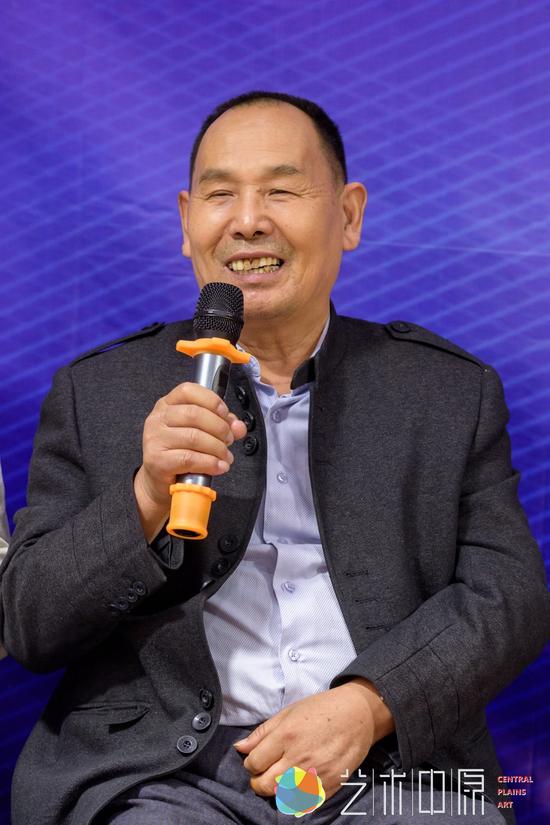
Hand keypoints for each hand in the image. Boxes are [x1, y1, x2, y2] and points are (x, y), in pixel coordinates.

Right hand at [134, 382, 246, 540]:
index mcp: (167, 404)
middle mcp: (157, 418)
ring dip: (217, 448)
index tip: (225, 415)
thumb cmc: (181, 452)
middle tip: (229, 440)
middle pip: (194, 414)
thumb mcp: (201, 432)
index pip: (188, 390)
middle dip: (219, 427)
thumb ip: (221, 424)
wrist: (160, 482)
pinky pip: (189, 458)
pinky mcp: (157, 460)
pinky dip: (210, 463)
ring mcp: (155, 439)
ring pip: (194, 437)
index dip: (212, 401)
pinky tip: (219, 466)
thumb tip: (238, 427)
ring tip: (226, 456)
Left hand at [233, 681, 383, 801]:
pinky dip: (296, 798)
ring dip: (276, 790)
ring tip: (280, 779)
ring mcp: (315, 774)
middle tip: (263, 775)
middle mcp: (299, 758)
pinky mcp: (329, 786)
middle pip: (264, 785)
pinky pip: (304, 803)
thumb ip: (263, 732)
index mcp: (286, 736)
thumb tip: (240, 748)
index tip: (256, 760)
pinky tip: (297, 785)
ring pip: (282, 796)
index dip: (251, 763)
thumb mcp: (289, 712)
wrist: (358, 715)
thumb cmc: (321, 709)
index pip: (254, 763)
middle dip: (258, 782)